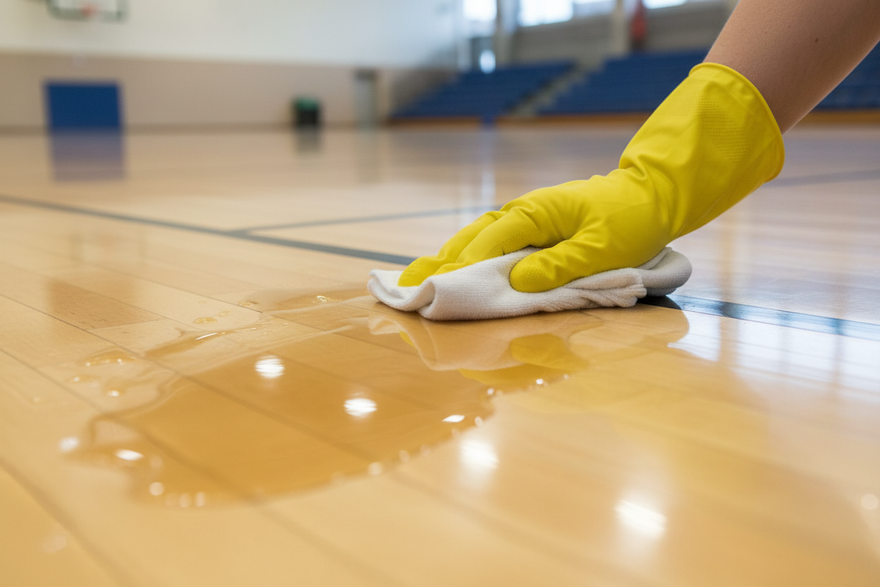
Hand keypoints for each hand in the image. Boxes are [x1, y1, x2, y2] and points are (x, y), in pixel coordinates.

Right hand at [399, 63, 783, 292]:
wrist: (650, 195)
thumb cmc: (629, 221)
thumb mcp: (601, 249)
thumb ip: (559, 266)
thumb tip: (516, 281)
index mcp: (535, 213)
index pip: (490, 241)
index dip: (463, 266)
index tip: (437, 288)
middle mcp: (522, 212)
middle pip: (471, 238)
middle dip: (440, 263)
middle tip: (406, 286)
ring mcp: (524, 219)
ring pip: (475, 239)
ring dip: (447, 259)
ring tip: (416, 278)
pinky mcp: (531, 228)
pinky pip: (490, 242)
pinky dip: (467, 255)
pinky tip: (452, 268)